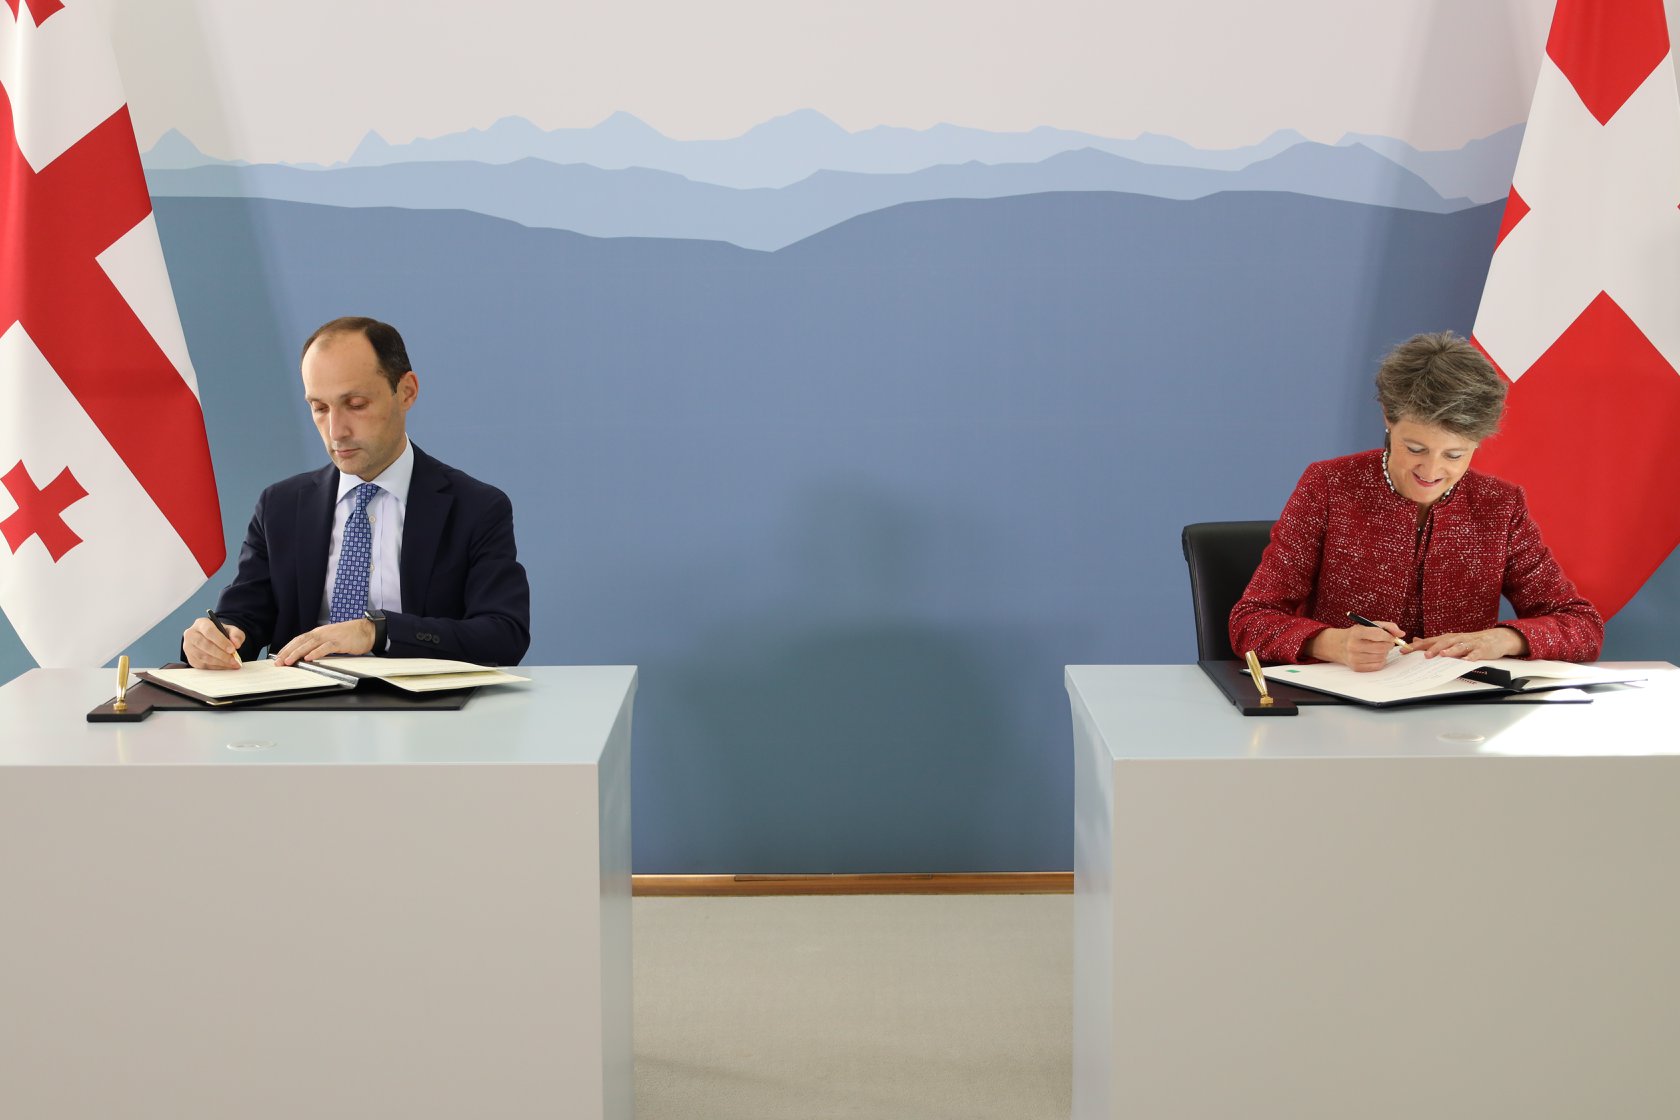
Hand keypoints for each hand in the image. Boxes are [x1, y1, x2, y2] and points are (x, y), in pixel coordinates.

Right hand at [183, 617, 245, 669]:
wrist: (211, 640)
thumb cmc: (220, 634)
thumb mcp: (231, 630)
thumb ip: (236, 634)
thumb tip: (236, 644)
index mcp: (201, 623)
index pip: (209, 631)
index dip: (221, 641)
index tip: (233, 649)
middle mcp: (191, 634)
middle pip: (205, 645)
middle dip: (221, 654)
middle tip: (234, 659)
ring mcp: (189, 648)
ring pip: (203, 657)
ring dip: (220, 662)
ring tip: (232, 663)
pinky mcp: (191, 659)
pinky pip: (202, 665)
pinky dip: (216, 667)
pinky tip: (225, 666)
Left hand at [273, 619, 375, 665]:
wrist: (367, 630)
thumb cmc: (350, 636)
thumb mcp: (331, 639)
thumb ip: (320, 645)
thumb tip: (307, 655)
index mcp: (319, 632)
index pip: (299, 639)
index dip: (288, 648)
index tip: (279, 656)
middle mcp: (322, 633)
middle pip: (301, 642)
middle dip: (288, 652)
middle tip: (278, 661)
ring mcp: (330, 637)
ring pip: (310, 644)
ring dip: (298, 653)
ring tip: (288, 661)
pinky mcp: (340, 642)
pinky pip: (326, 648)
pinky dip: (316, 653)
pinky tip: (309, 658)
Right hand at [1308, 620, 1404, 672]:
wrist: (1338, 645)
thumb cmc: (1358, 634)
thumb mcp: (1369, 625)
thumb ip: (1387, 626)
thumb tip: (1402, 634)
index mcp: (1356, 632)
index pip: (1378, 634)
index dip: (1389, 636)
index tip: (1391, 637)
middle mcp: (1353, 646)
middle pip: (1382, 648)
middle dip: (1389, 645)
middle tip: (1387, 643)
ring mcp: (1354, 658)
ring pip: (1381, 657)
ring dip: (1385, 653)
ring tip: (1380, 648)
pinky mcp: (1357, 668)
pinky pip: (1378, 665)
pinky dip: (1381, 660)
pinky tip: (1376, 655)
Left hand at [1408, 627, 1526, 660]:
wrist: (1495, 638)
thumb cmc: (1470, 641)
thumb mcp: (1450, 640)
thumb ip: (1433, 641)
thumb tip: (1416, 640)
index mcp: (1448, 638)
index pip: (1429, 641)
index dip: (1417, 646)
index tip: (1404, 651)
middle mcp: (1457, 639)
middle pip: (1443, 642)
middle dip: (1434, 648)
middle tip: (1425, 655)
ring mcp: (1470, 643)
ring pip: (1459, 646)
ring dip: (1451, 651)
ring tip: (1443, 655)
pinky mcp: (1482, 649)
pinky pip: (1476, 653)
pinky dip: (1471, 656)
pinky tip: (1467, 660)